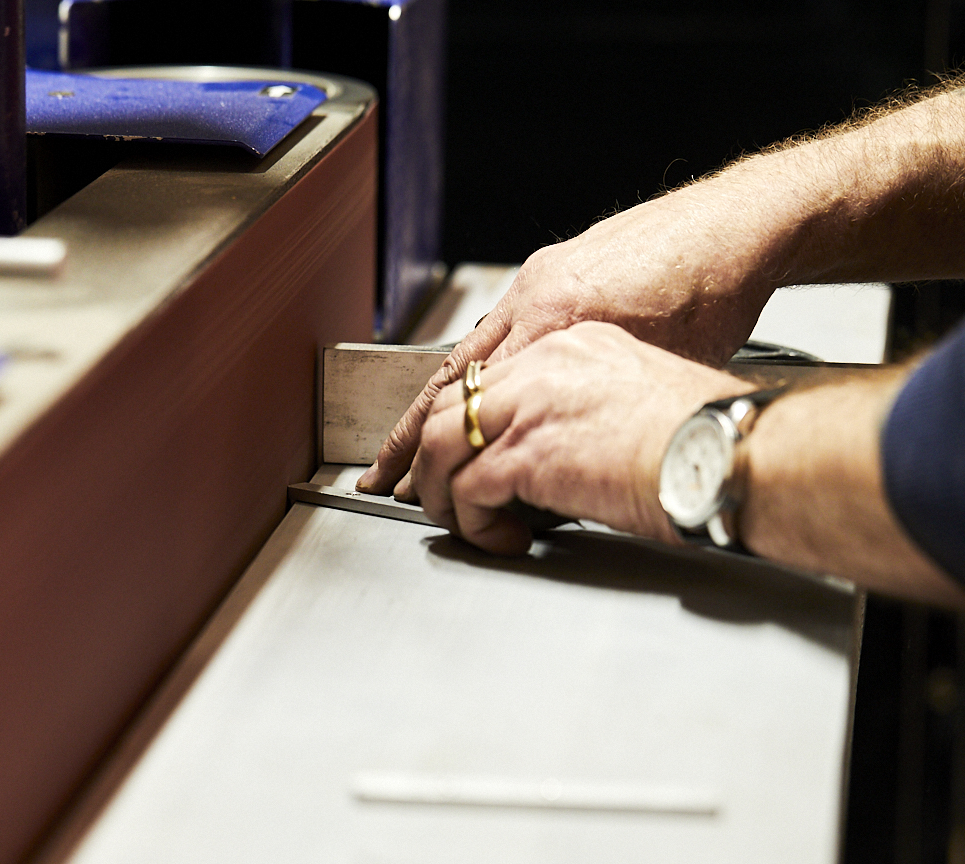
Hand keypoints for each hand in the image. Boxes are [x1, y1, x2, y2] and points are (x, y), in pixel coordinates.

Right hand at [357, 184, 784, 498]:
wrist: (738, 225)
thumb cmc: (714, 294)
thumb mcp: (653, 369)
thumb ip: (592, 406)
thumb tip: (559, 456)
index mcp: (554, 319)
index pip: (470, 394)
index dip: (429, 444)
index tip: (406, 478)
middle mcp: (534, 295)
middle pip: (450, 375)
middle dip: (409, 428)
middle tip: (381, 469)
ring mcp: (540, 277)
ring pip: (471, 349)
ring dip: (441, 398)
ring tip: (417, 436)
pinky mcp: (555, 267)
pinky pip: (501, 324)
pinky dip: (480, 362)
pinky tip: (479, 387)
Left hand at [413, 322, 751, 554]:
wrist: (733, 453)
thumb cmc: (712, 439)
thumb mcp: (641, 401)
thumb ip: (590, 412)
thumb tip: (567, 455)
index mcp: (574, 346)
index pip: (489, 379)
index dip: (459, 422)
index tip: (446, 454)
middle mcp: (544, 363)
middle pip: (450, 404)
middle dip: (433, 457)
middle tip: (440, 496)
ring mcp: (530, 404)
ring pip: (441, 443)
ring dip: (441, 491)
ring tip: (463, 524)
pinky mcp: (528, 452)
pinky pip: (466, 489)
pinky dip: (472, 522)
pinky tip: (501, 540)